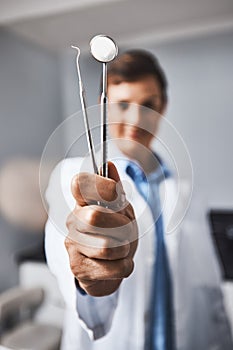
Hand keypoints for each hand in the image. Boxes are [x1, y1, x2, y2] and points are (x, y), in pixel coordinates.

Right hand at [65, 162, 137, 296]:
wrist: (109, 268)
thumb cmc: (116, 235)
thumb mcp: (122, 211)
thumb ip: (117, 191)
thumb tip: (109, 164)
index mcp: (83, 202)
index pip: (80, 183)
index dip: (101, 186)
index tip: (117, 196)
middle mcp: (73, 220)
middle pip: (95, 216)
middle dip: (122, 226)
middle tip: (126, 232)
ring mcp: (72, 244)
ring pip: (108, 246)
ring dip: (125, 249)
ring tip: (121, 249)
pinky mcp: (77, 268)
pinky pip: (113, 267)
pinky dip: (125, 266)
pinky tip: (118, 264)